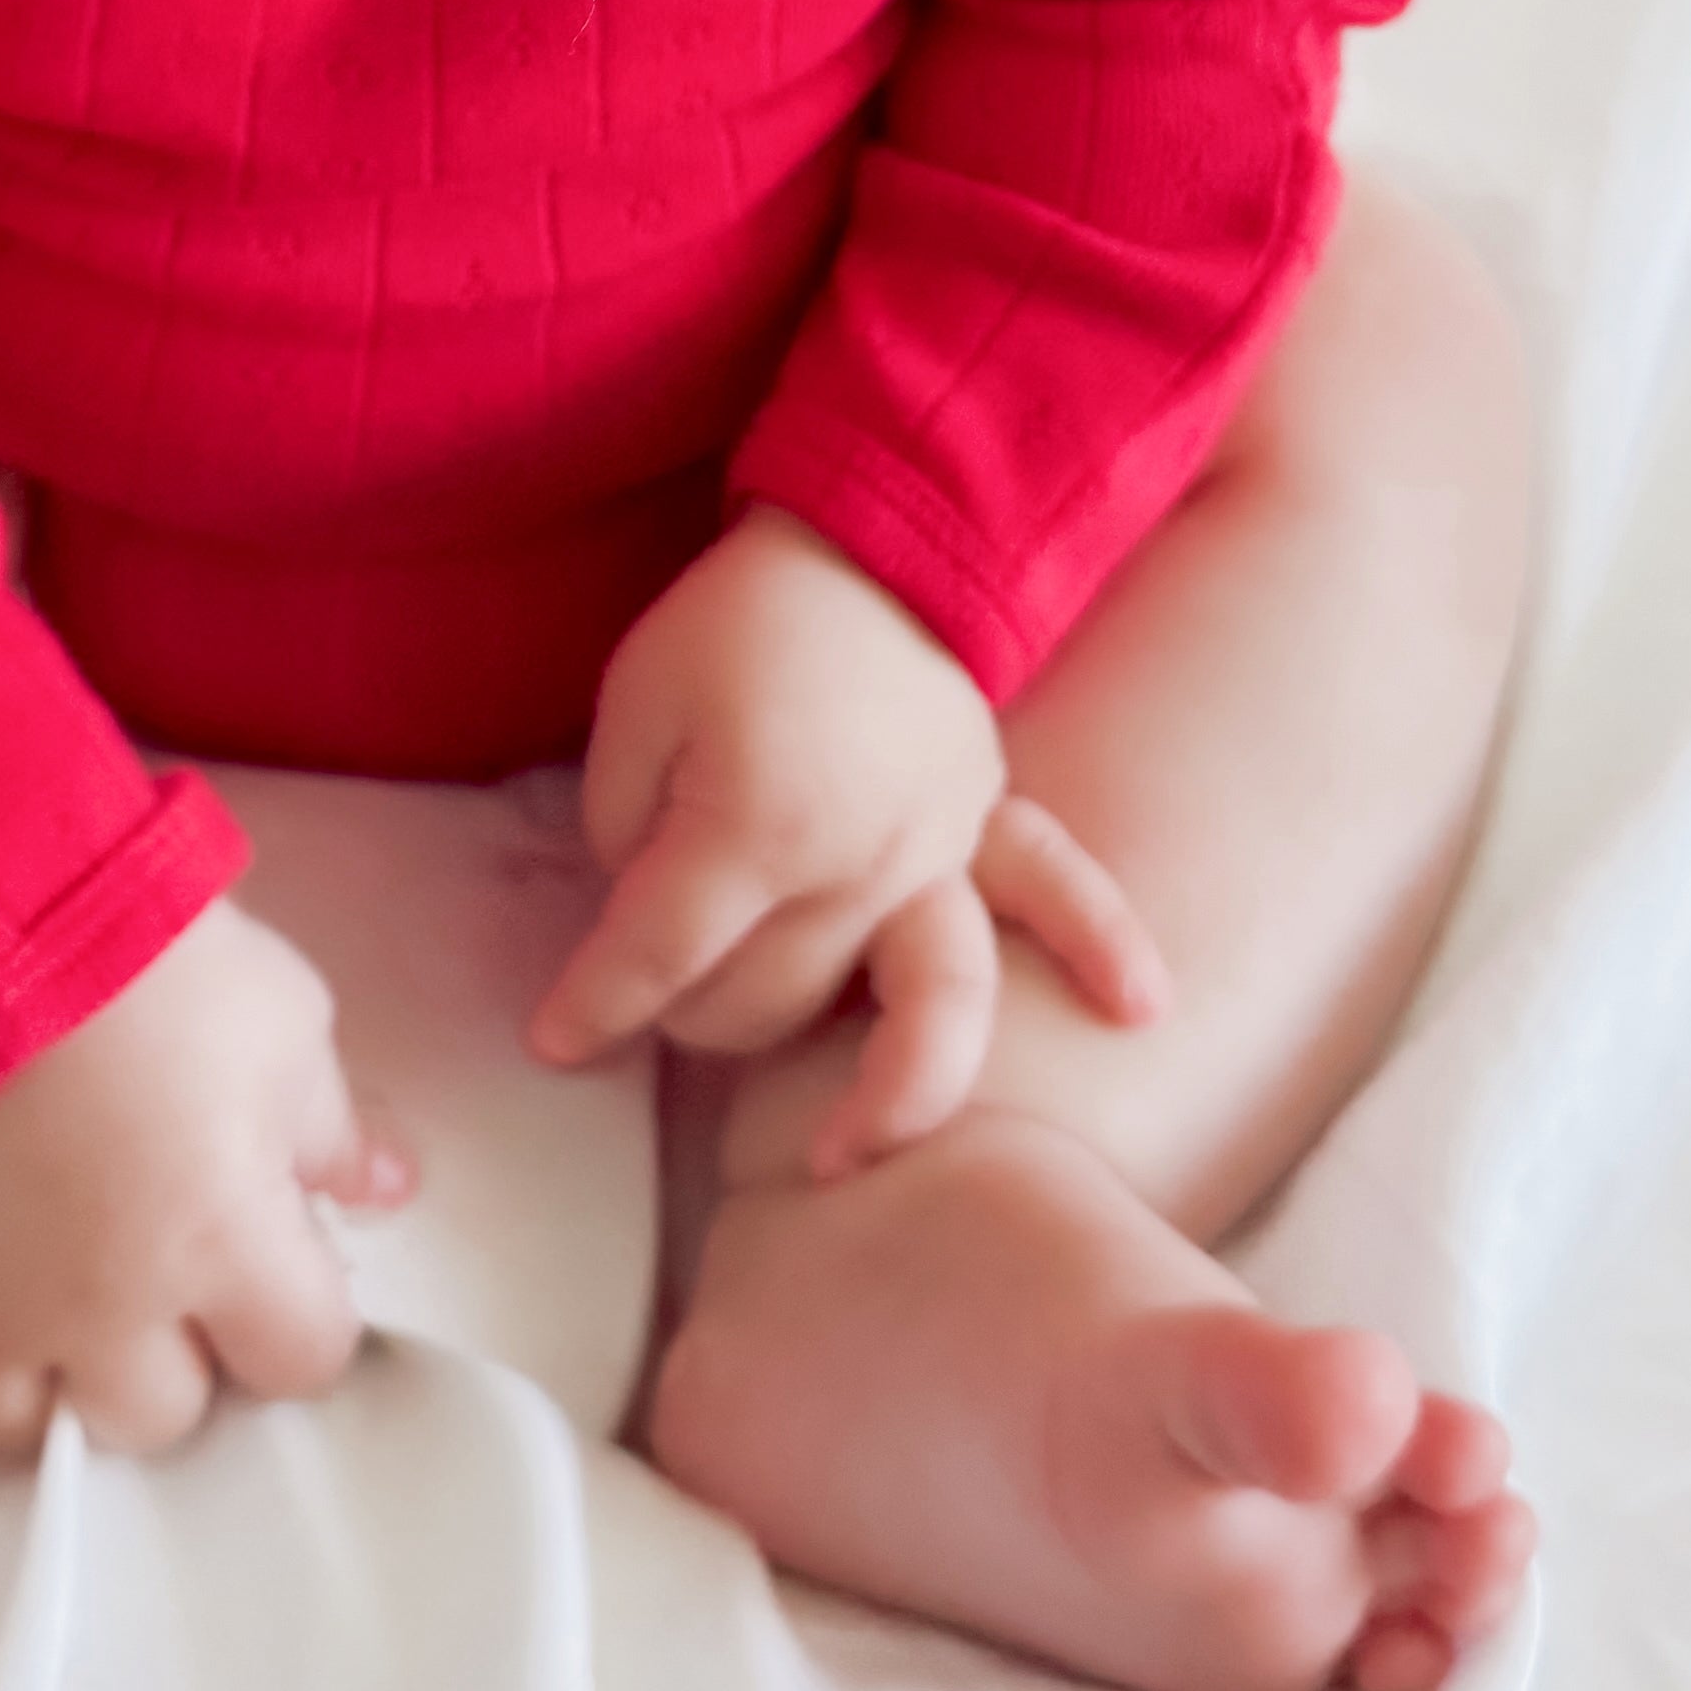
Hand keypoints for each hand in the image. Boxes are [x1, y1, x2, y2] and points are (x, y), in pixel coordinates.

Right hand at [0, 896, 408, 1461]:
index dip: (302, 1321)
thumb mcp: (287, 1025)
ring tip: (63, 1317)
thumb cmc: (165, 967)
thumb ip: (334, 1129)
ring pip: (17, 1422)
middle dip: (178, 1364)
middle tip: (173, 1283)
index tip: (288, 1267)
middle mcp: (113, 1308)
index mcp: (229, 1250)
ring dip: (53, 1383)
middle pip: (161, 1419)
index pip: (303, 1363)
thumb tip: (386, 1191)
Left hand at [530, 506, 1166, 1171]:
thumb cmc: (734, 619)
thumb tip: (650, 920)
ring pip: (916, 1005)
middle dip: (690, 1017)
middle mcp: (858, 860)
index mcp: (752, 824)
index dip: (589, 1006)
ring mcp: (939, 847)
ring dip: (874, 1089)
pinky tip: (1138, 1011)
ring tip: (837, 1160)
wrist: (863, 530)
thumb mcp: (635, 708)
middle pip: (766, 1003)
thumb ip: (626, 831)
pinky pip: (1061, 891)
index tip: (552, 1041)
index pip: (655, 956)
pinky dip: (1104, 949)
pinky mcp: (991, 820)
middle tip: (652, 995)